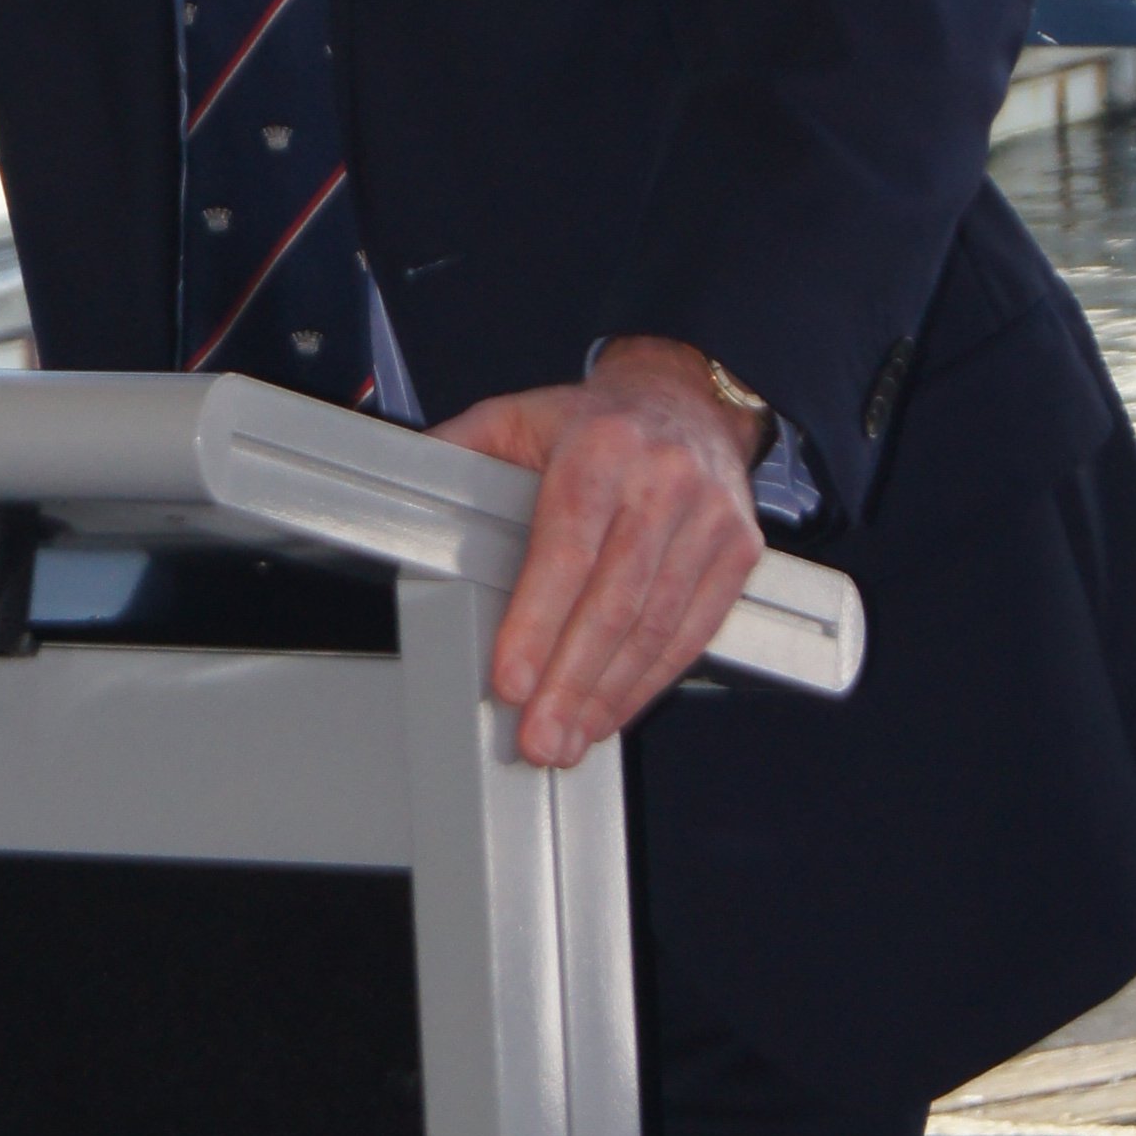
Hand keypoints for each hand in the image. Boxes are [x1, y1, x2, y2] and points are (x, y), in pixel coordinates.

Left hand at [437, 338, 766, 769]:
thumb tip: (399, 485)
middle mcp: (663, 480)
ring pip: (657, 625)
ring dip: (610, 694)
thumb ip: (458, 453)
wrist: (686, 398)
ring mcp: (709, 518)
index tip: (512, 679)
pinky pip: (693, 631)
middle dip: (572, 681)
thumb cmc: (593, 422)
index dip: (538, 622)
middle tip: (539, 737)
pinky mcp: (737, 552)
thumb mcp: (516, 417)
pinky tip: (613, 710)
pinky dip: (651, 680)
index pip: (566, 548)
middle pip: (615, 601)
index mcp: (601, 447)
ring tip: (568, 737)